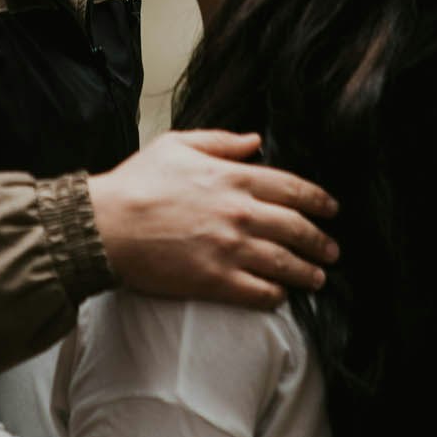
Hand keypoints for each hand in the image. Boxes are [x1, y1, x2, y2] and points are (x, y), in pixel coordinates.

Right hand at [88, 131, 339, 310]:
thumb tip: (254, 140)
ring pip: (285, 263)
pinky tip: (281, 296)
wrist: (104, 226)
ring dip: (307, 272)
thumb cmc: (136, 183)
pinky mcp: (215, 281)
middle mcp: (240, 213)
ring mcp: (230, 249)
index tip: (331, 209)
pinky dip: (276, 295)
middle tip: (331, 250)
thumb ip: (220, 140)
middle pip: (297, 228)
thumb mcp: (176, 144)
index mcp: (233, 178)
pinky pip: (259, 292)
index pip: (293, 188)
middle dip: (321, 241)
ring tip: (318, 278)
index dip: (318, 200)